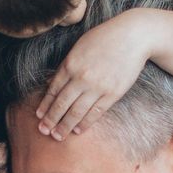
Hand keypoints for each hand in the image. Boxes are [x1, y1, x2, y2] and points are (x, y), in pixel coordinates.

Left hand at [34, 11, 158, 137]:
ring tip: (57, 136)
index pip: (53, 90)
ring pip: (77, 112)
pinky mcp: (113, 94)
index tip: (39, 116)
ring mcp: (98, 87)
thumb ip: (65, 66)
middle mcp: (81, 77)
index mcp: (70, 64)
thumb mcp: (79, 47)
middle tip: (43, 131)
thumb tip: (50, 83)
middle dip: (51, 119)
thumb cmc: (105, 38)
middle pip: (62, 104)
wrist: (133, 36)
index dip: (45, 105)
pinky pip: (96, 113)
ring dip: (65, 126)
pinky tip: (78, 130)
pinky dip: (85, 123)